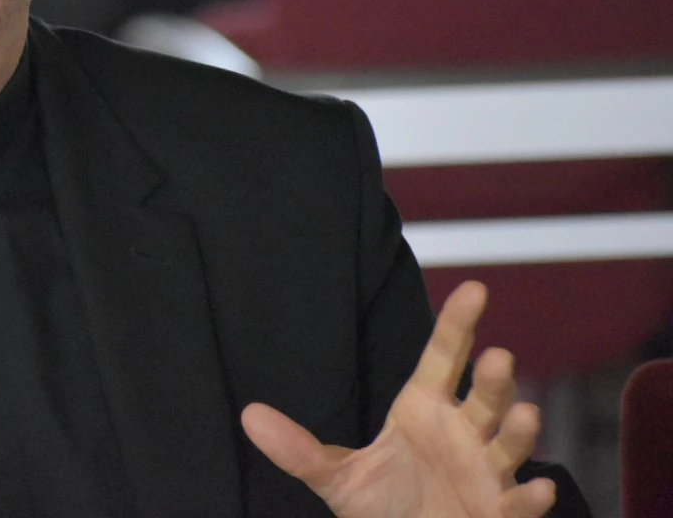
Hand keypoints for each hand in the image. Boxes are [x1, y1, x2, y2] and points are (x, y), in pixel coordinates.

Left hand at [241, 281, 555, 517]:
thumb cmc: (385, 506)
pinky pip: (520, 502)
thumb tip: (247, 416)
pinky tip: (536, 487)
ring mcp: (487, 471)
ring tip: (523, 412)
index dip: (457, 324)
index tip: (474, 288)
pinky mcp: (501, 511)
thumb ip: (297, 449)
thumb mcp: (337, 478)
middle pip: (483, 396)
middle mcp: (463, 432)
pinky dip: (531, 495)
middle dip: (493, 378)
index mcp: (424, 410)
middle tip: (498, 356)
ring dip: (520, 428)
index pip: (443, 357)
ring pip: (509, 441)